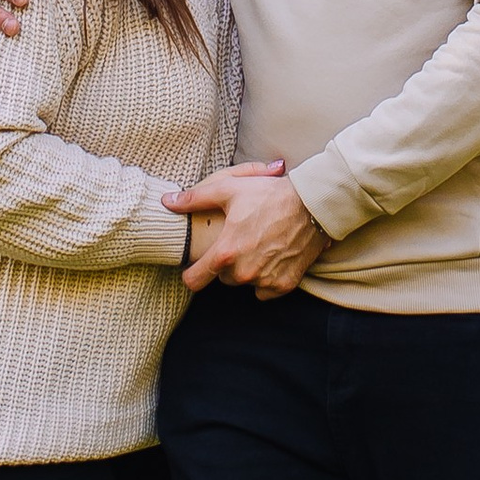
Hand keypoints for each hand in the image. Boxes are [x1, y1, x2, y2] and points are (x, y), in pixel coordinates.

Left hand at [168, 160, 325, 297]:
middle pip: (222, 277)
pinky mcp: (284, 285)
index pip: (194, 281)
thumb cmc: (268, 194)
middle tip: (239, 240)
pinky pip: (265, 290)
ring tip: (258, 244)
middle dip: (226, 263)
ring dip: (246, 269)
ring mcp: (265, 281)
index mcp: (225, 253)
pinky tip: (273, 256)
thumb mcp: (229, 189)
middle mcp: (243, 273)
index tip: (197, 265)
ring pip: (244, 282)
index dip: (192, 273)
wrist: (312, 205)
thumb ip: (195, 198)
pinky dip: (267, 277)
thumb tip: (167, 201)